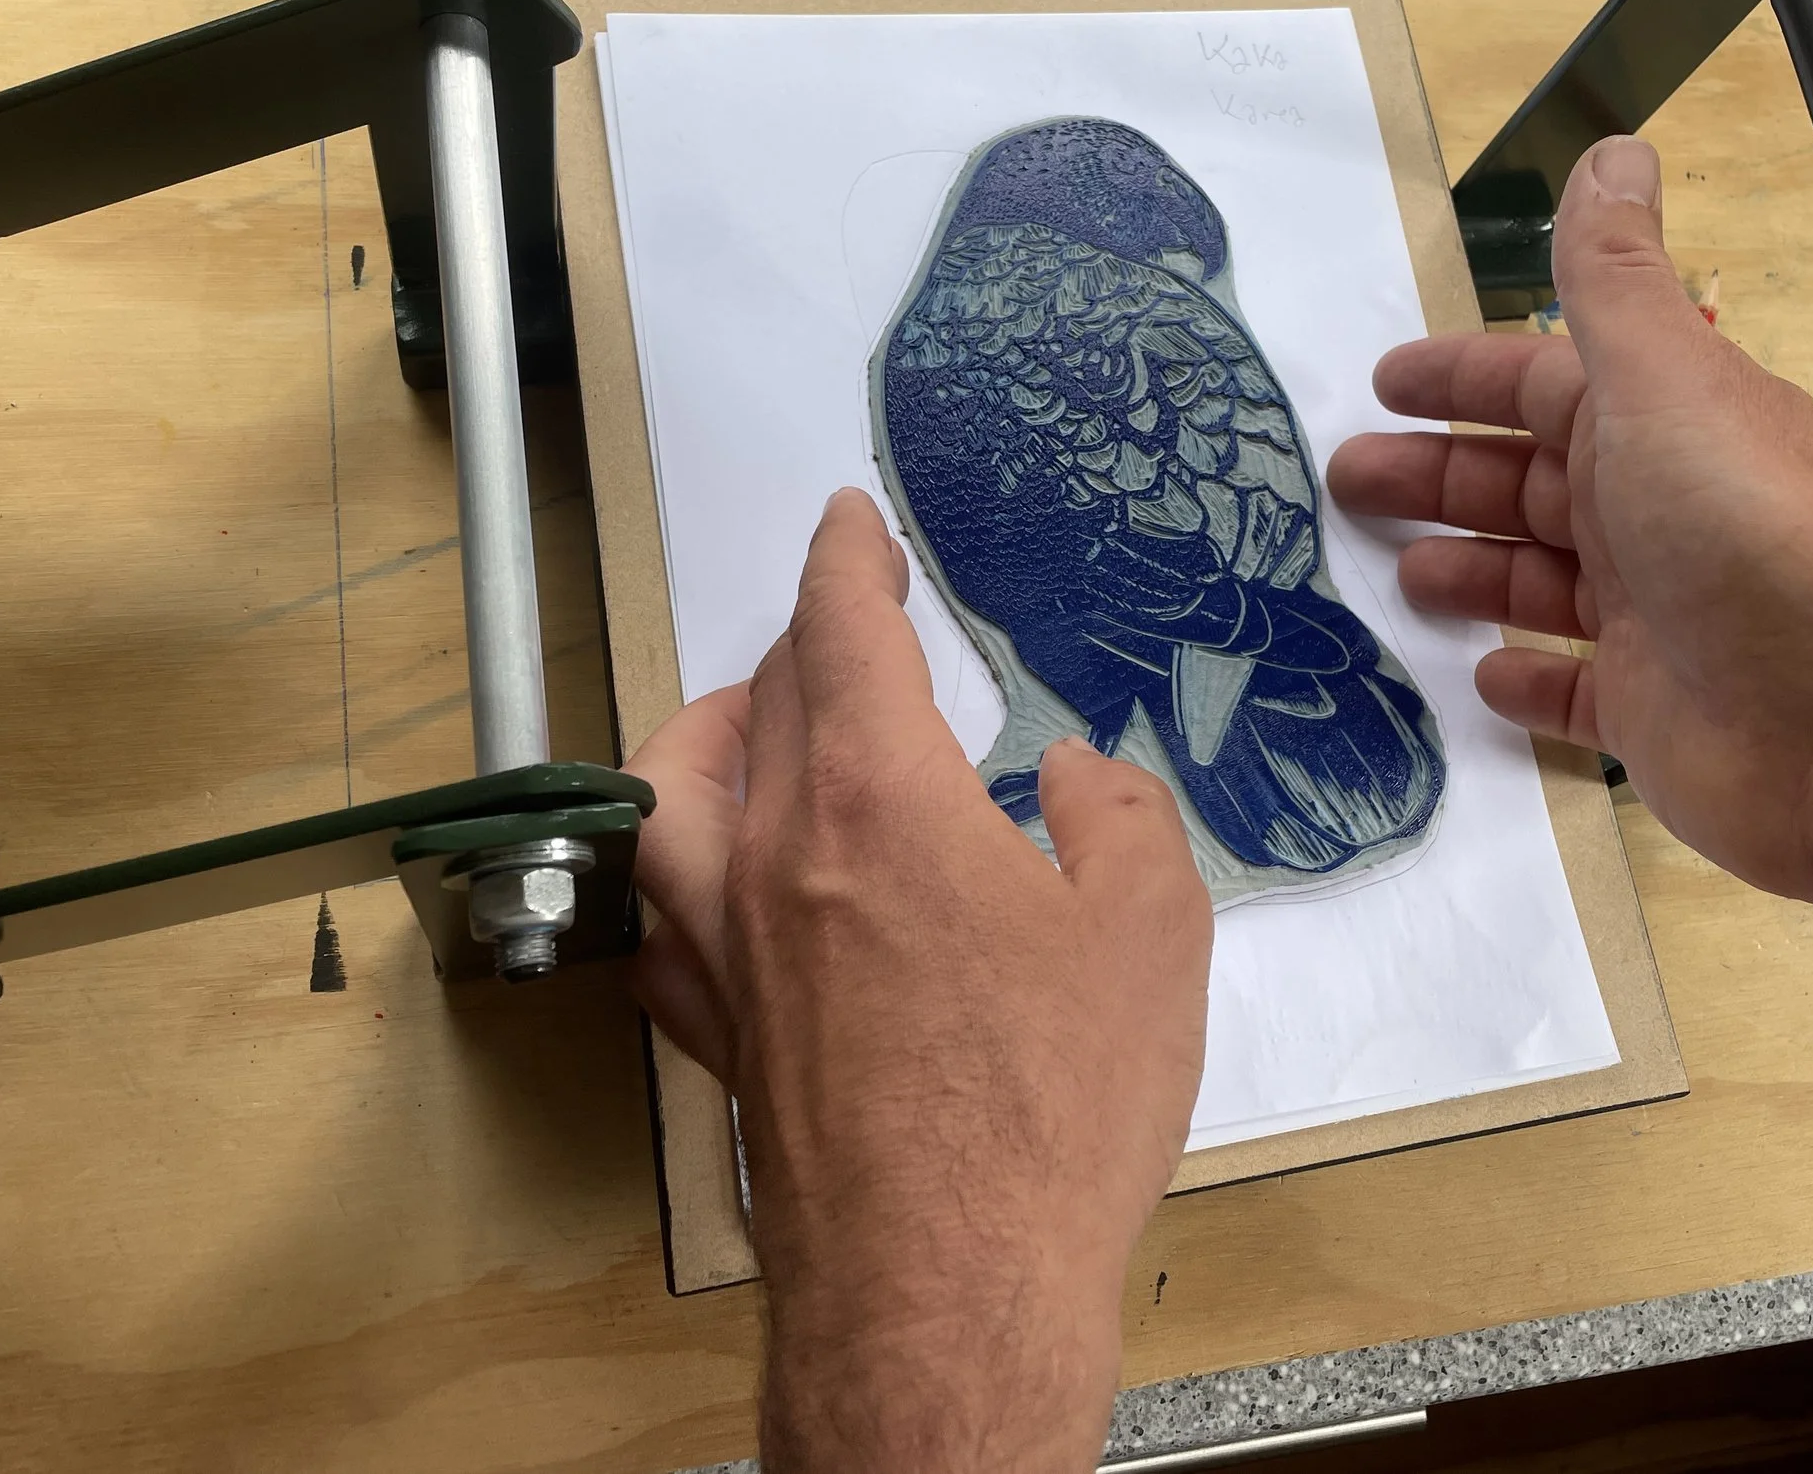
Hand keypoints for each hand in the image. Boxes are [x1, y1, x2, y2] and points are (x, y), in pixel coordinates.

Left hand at [625, 488, 1211, 1473]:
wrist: (946, 1291)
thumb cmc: (1052, 1113)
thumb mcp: (1151, 932)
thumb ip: (1118, 816)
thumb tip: (1073, 775)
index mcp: (878, 801)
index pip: (839, 632)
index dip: (845, 558)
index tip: (847, 520)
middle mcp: (772, 855)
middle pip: (764, 697)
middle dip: (807, 635)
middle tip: (850, 618)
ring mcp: (723, 948)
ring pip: (672, 788)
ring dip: (714, 725)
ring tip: (755, 720)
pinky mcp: (713, 1033)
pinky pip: (660, 909)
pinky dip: (681, 855)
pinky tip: (721, 876)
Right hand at [1327, 136, 1812, 911]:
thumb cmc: (1742, 531)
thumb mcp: (1662, 376)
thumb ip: (1615, 276)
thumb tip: (1617, 149)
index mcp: (1662, 420)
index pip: (1542, 384)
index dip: (1463, 379)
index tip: (1382, 385)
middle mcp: (1661, 509)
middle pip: (1526, 480)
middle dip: (1437, 475)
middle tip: (1343, 484)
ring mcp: (1657, 615)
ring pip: (1538, 579)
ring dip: (1468, 569)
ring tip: (1391, 574)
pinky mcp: (1650, 710)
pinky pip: (1572, 688)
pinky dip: (1525, 676)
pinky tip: (1480, 673)